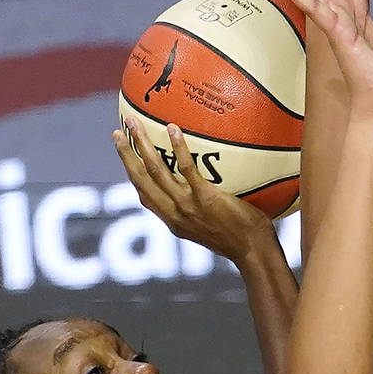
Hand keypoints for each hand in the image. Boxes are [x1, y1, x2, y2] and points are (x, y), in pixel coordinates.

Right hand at [113, 120, 274, 265]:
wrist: (253, 251)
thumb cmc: (240, 238)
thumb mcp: (210, 227)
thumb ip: (201, 210)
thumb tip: (206, 187)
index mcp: (172, 220)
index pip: (144, 193)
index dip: (132, 172)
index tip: (125, 153)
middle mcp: (173, 214)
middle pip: (141, 179)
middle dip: (126, 154)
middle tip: (119, 129)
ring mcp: (187, 207)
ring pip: (156, 171)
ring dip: (141, 144)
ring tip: (133, 122)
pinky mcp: (205, 199)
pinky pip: (187, 169)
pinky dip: (178, 148)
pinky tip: (173, 128)